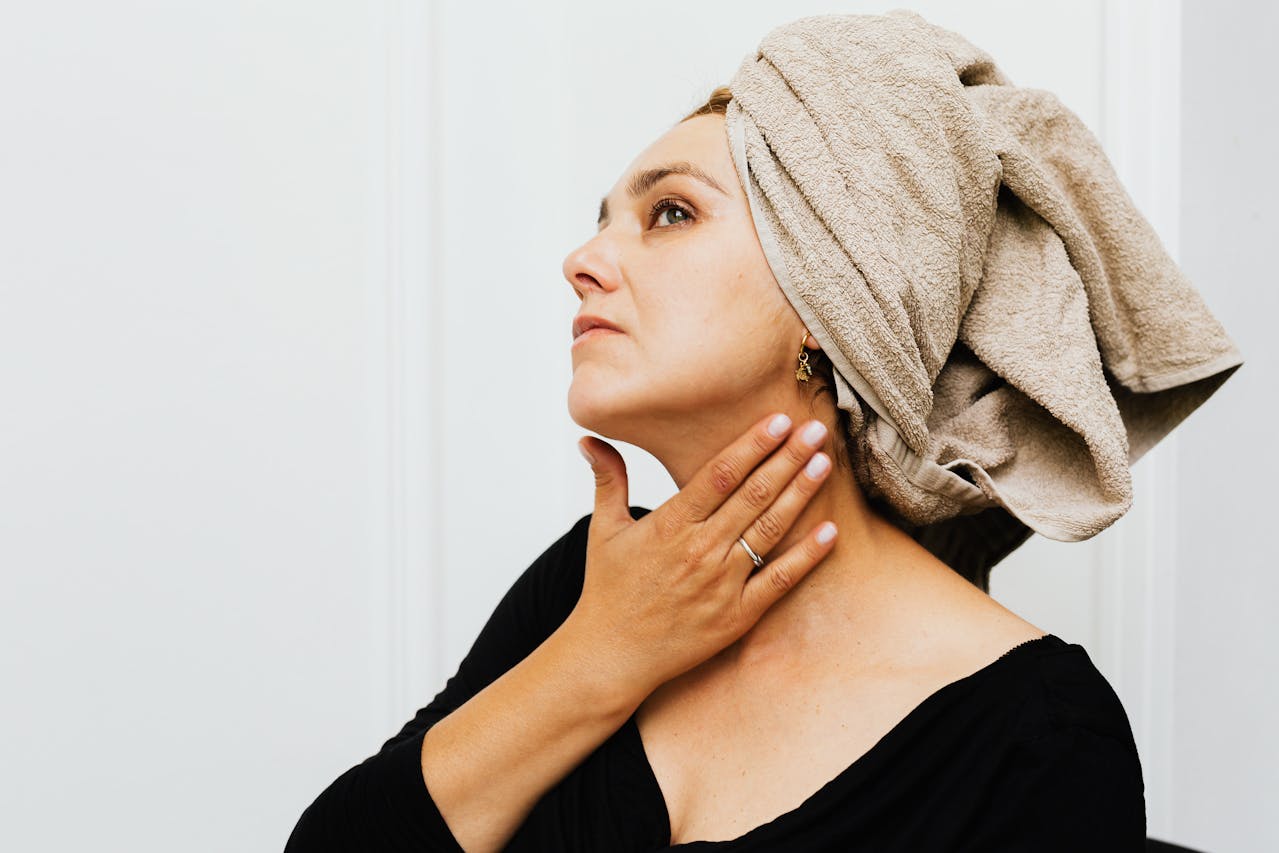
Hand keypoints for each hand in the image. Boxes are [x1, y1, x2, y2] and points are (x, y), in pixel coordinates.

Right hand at [568, 412, 836, 698]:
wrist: (611, 655)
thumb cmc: (608, 591)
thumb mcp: (603, 530)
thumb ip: (608, 480)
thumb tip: (588, 438)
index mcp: (670, 524)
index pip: (719, 475)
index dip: (752, 446)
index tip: (779, 420)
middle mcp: (700, 550)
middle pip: (753, 495)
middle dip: (787, 458)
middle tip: (816, 429)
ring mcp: (722, 584)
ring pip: (769, 530)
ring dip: (800, 494)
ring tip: (824, 463)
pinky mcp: (737, 615)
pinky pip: (779, 580)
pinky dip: (806, 556)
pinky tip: (829, 531)